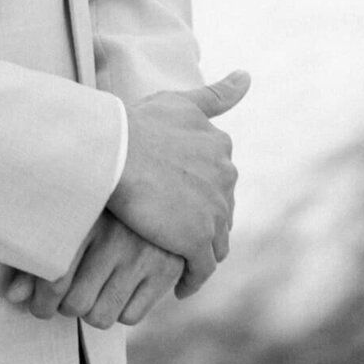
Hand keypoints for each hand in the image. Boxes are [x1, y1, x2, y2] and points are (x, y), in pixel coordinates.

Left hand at [5, 213, 182, 329]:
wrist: (160, 179)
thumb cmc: (101, 201)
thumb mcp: (71, 215)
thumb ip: (40, 255)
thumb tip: (12, 297)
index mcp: (87, 216)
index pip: (56, 276)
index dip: (40, 299)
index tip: (36, 303)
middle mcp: (116, 236)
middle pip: (77, 302)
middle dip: (62, 309)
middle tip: (57, 302)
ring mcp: (143, 255)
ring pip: (102, 316)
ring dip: (90, 312)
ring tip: (86, 294)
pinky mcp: (167, 271)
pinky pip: (130, 316)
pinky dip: (119, 311)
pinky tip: (114, 289)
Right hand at [108, 70, 249, 298]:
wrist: (114, 151)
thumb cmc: (138, 124)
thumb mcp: (179, 102)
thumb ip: (216, 94)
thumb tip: (248, 76)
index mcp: (220, 147)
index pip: (218, 179)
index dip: (201, 192)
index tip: (183, 200)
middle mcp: (225, 178)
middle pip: (220, 211)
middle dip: (204, 222)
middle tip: (176, 230)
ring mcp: (214, 211)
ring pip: (215, 242)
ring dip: (200, 252)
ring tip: (179, 260)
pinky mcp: (197, 240)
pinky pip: (202, 269)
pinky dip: (193, 280)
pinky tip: (180, 287)